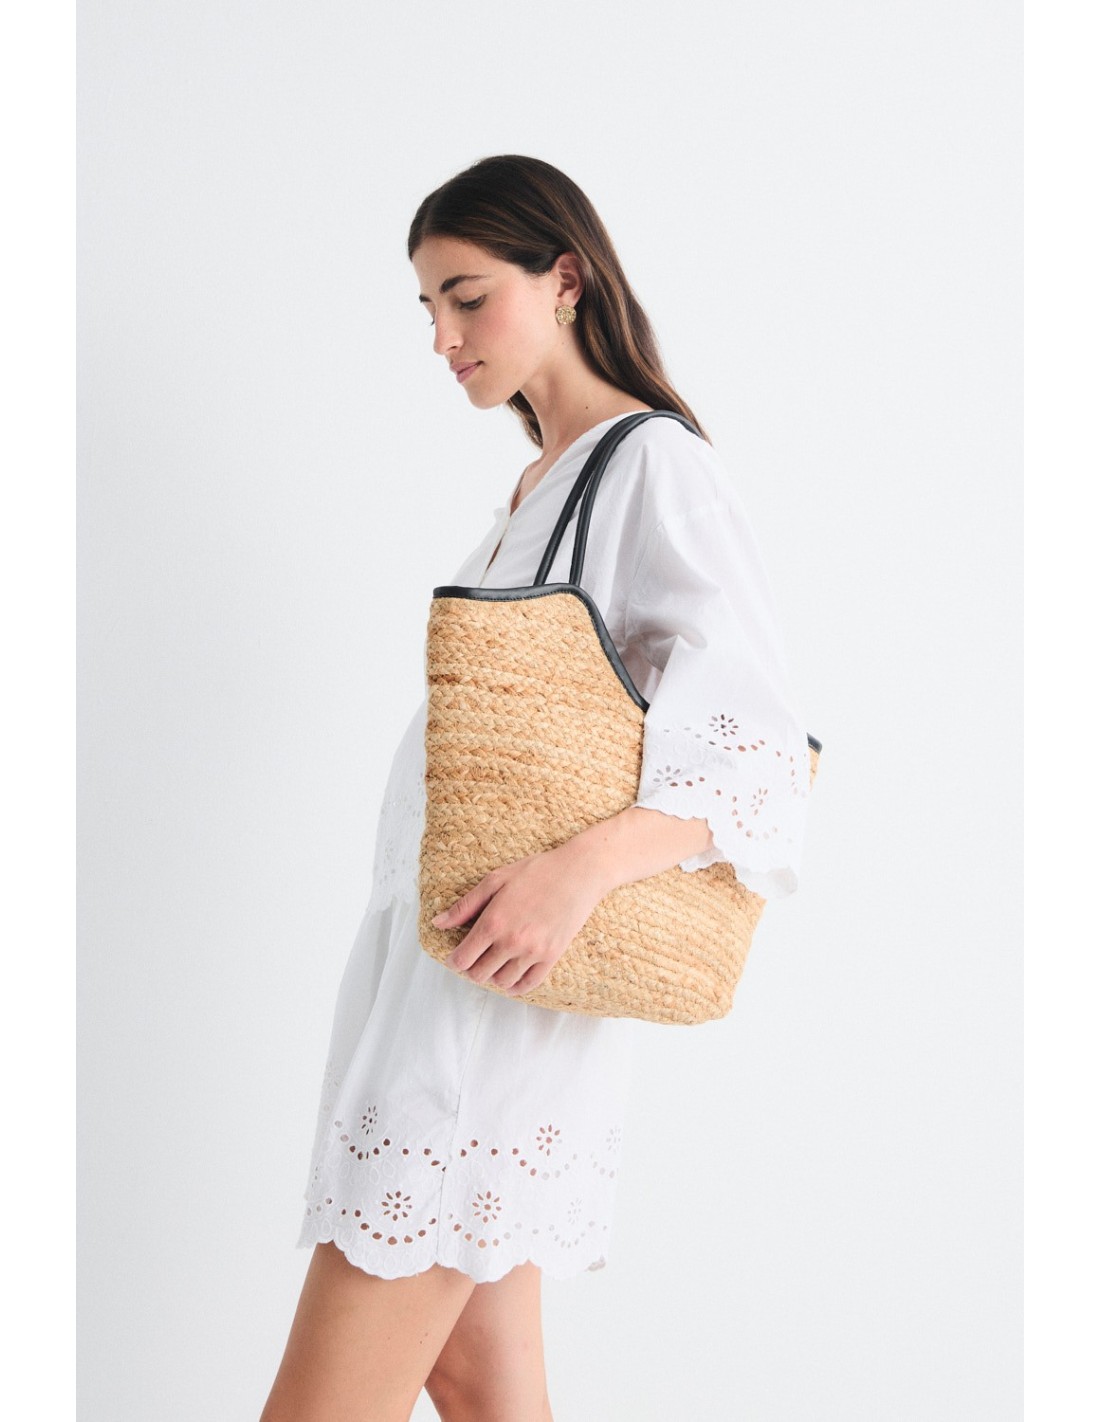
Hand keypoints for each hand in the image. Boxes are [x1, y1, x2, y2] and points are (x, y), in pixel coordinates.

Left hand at [431, 844, 606, 997]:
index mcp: (493, 922)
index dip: (454, 960)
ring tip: (494, 963)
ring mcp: (533, 952)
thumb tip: (438, 923)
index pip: (462, 959)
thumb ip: (465, 906)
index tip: (456, 956)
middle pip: (479, 974)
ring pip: (502, 982)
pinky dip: (515, 986)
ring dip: (493, 976)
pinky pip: (528, 984)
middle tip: (475, 958)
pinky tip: (511, 977)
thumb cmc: (536, 871)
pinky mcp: (551, 957)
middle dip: (472, 969)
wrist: (578, 873)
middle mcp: (511, 941)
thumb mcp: (495, 880)